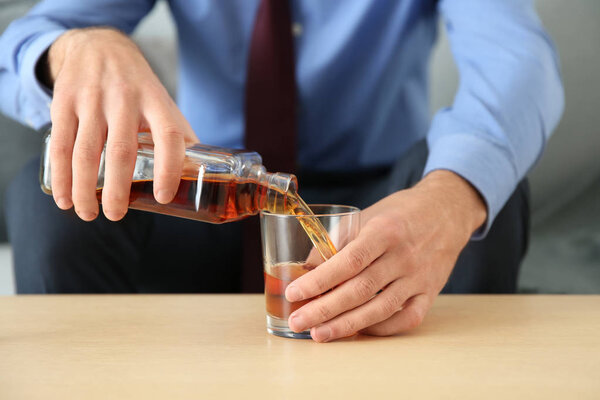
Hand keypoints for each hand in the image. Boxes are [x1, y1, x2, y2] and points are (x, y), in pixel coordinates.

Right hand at [47, 28, 196, 220]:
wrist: (99, 46)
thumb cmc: (138, 86)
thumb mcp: (163, 103)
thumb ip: (180, 135)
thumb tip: (199, 173)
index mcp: (156, 102)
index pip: (169, 136)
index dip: (168, 168)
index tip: (162, 197)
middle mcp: (125, 99)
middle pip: (122, 150)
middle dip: (118, 190)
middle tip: (116, 215)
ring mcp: (92, 100)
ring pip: (86, 152)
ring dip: (85, 189)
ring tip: (89, 214)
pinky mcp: (64, 102)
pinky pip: (61, 144)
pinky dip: (61, 176)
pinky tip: (64, 198)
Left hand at [285, 170, 486, 341]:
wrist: (447, 211)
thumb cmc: (400, 213)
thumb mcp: (367, 215)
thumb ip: (338, 240)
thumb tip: (307, 268)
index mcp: (384, 232)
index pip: (349, 261)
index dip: (320, 280)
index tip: (295, 292)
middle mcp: (404, 256)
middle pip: (360, 290)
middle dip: (325, 309)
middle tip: (298, 321)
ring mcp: (419, 277)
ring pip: (380, 309)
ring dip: (347, 325)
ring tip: (319, 334)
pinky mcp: (430, 292)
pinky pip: (406, 318)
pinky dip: (381, 329)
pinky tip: (358, 331)